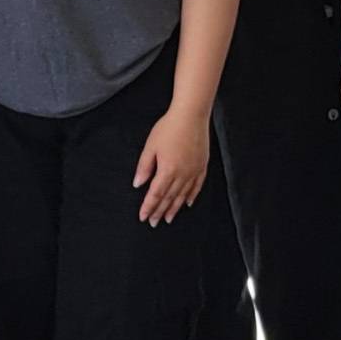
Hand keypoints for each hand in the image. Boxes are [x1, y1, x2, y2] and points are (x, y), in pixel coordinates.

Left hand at [133, 103, 208, 225]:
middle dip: (160, 211)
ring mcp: (194, 172)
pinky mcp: (202, 167)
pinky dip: (191, 197)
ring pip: (183, 196)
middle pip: (169, 198)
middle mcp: (182, 175)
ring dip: (174, 208)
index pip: (155, 194)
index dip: (149, 207)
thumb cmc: (169, 128)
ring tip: (169, 219)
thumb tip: (138, 184)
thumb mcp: (150, 146)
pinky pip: (197, 187)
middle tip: (154, 222)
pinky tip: (186, 203)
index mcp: (167, 170)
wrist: (191, 116)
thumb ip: (144, 167)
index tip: (143, 217)